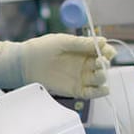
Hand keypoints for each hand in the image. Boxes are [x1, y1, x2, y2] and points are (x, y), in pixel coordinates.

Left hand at [0, 35, 115, 98]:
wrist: (25, 63)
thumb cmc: (42, 48)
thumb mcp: (63, 41)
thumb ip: (82, 43)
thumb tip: (103, 41)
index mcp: (84, 50)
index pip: (103, 51)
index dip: (108, 52)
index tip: (108, 52)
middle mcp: (85, 64)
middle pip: (103, 66)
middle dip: (105, 64)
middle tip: (100, 62)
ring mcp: (81, 77)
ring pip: (100, 79)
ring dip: (103, 76)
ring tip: (98, 73)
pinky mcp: (76, 90)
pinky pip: (91, 93)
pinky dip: (99, 92)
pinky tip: (103, 89)